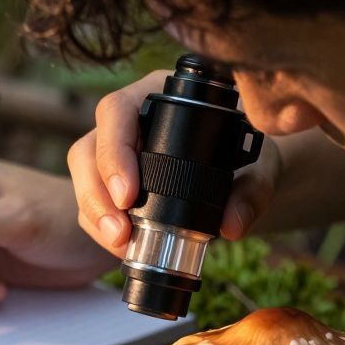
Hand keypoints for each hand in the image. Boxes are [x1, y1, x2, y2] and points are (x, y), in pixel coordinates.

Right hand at [68, 71, 282, 255]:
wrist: (246, 178)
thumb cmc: (250, 160)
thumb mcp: (260, 168)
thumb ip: (253, 192)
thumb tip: (231, 225)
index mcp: (160, 98)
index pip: (117, 111)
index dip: (114, 152)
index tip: (128, 195)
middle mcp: (130, 121)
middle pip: (87, 148)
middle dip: (96, 194)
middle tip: (120, 232)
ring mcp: (117, 154)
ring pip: (83, 177)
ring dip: (95, 214)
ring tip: (121, 244)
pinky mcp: (112, 184)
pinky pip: (92, 204)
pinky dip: (101, 228)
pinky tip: (123, 247)